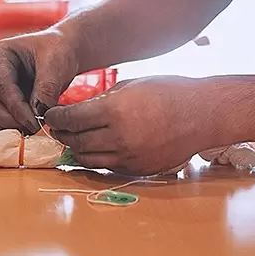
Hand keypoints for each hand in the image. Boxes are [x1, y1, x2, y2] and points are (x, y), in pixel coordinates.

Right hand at [0, 28, 78, 134]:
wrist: (63, 50)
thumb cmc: (58, 51)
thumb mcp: (55, 65)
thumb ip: (46, 89)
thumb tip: (38, 114)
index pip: (2, 88)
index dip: (17, 109)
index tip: (35, 123)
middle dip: (11, 121)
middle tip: (34, 128)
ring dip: (10, 126)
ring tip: (35, 127)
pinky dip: (11, 127)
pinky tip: (30, 127)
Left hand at [44, 76, 214, 175]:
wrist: (203, 114)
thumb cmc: (168, 92)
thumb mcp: (129, 86)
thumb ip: (101, 100)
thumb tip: (76, 110)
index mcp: (115, 111)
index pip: (71, 119)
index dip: (56, 118)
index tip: (50, 115)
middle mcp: (119, 138)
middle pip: (75, 141)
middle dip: (62, 134)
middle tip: (56, 128)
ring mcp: (129, 157)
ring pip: (88, 158)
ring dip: (76, 148)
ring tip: (72, 138)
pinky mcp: (138, 169)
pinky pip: (107, 167)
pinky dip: (97, 158)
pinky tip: (95, 147)